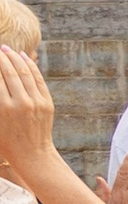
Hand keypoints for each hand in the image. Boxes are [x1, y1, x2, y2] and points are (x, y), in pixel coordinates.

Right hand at [0, 44, 57, 179]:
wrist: (32, 154)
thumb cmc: (6, 139)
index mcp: (3, 108)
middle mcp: (20, 103)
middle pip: (9, 72)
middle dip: (1, 58)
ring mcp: (36, 102)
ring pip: (25, 73)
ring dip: (15, 58)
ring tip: (6, 49)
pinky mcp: (47, 103)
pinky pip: (38, 79)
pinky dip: (30, 66)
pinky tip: (23, 57)